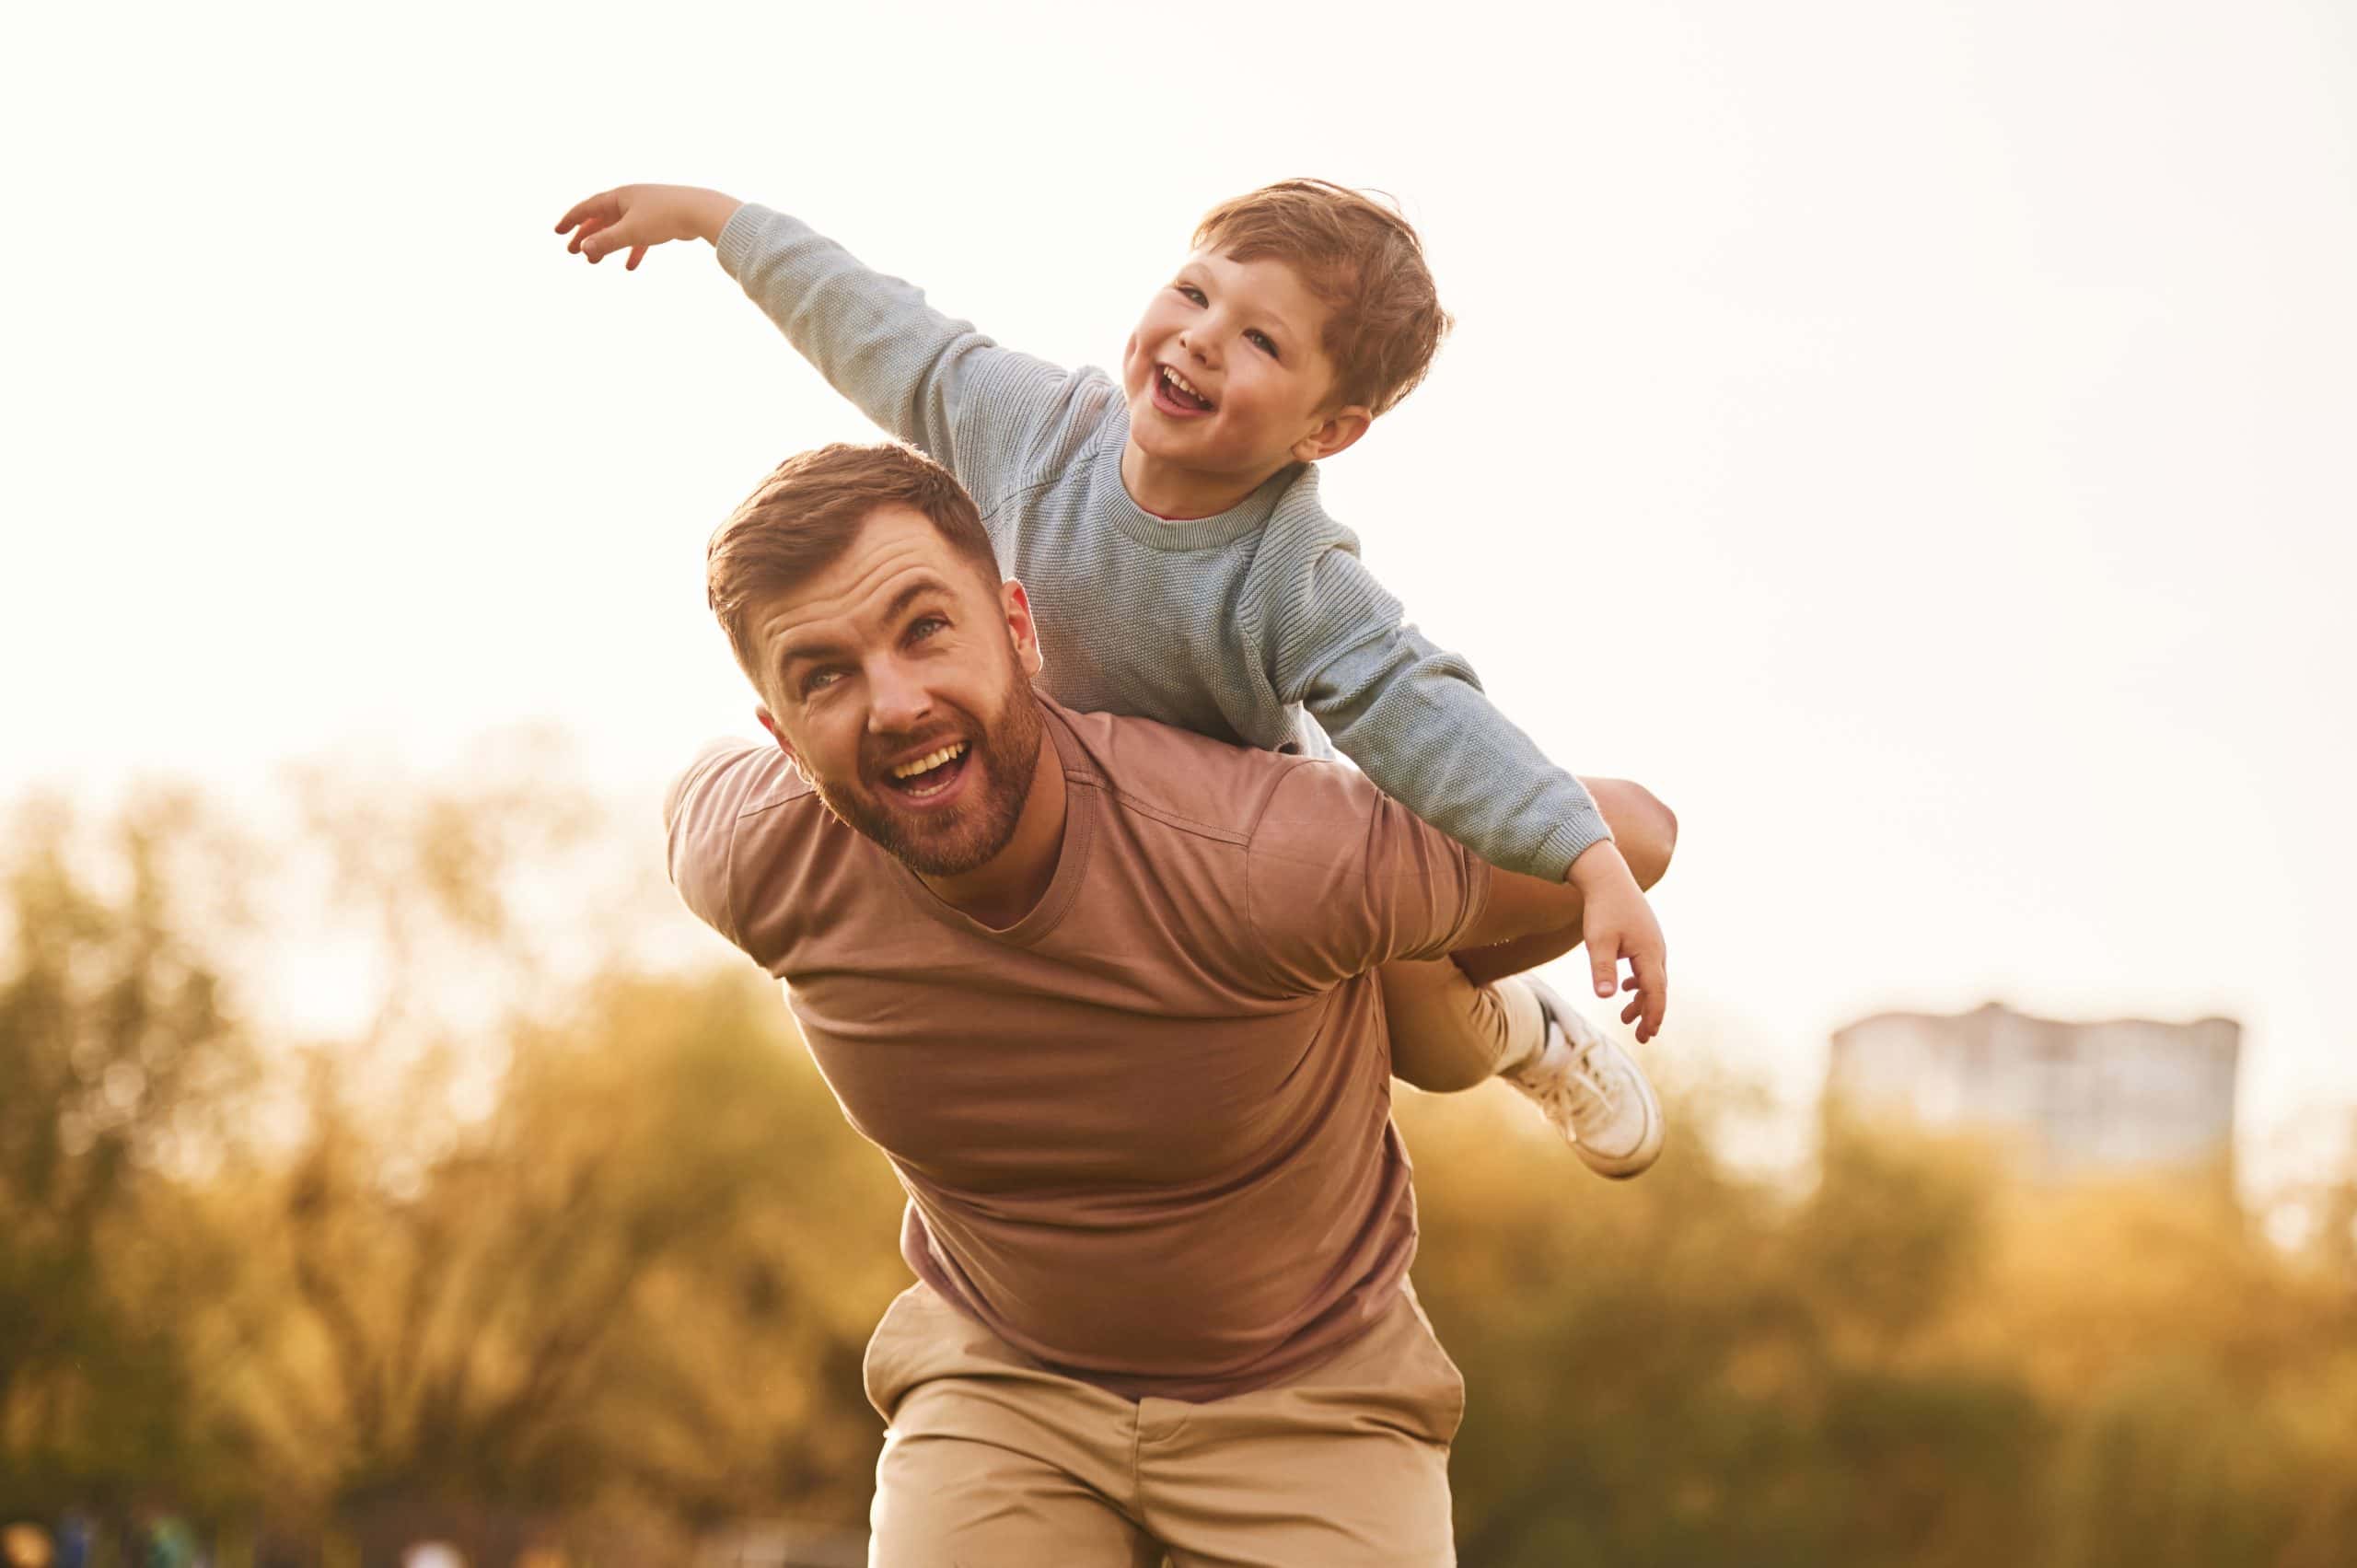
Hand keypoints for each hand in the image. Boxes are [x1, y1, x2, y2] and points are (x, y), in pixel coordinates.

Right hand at [553, 184, 741, 270]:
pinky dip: (632, 251)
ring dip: (605, 244)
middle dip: (585, 235)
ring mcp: (645, 210)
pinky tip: (629, 267)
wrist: (701, 211)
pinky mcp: (660, 222)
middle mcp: (630, 200)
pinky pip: (639, 237)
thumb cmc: (665, 217)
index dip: (571, 220)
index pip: (587, 207)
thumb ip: (607, 241)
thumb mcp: (632, 231)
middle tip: (571, 251)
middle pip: (600, 218)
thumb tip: (582, 250)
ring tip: (594, 262)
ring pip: (618, 229)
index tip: (557, 232)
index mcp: (619, 196)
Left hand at [1567, 842, 1668, 1042]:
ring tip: (1625, 1016)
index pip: (1656, 992)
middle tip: (1641, 1037)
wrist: (1608, 878)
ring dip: (1641, 999)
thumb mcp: (1598, 941)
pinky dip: (1638, 982)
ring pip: (1652, 979)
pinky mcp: (1644, 938)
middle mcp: (1657, 950)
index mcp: (1649, 953)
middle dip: (1650, 1014)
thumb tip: (1606, 996)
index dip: (1653, 1015)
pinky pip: (1646, 967)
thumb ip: (1602, 969)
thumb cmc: (1602, 909)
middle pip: (1657, 989)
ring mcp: (1653, 943)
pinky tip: (1625, 988)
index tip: (1647, 1035)